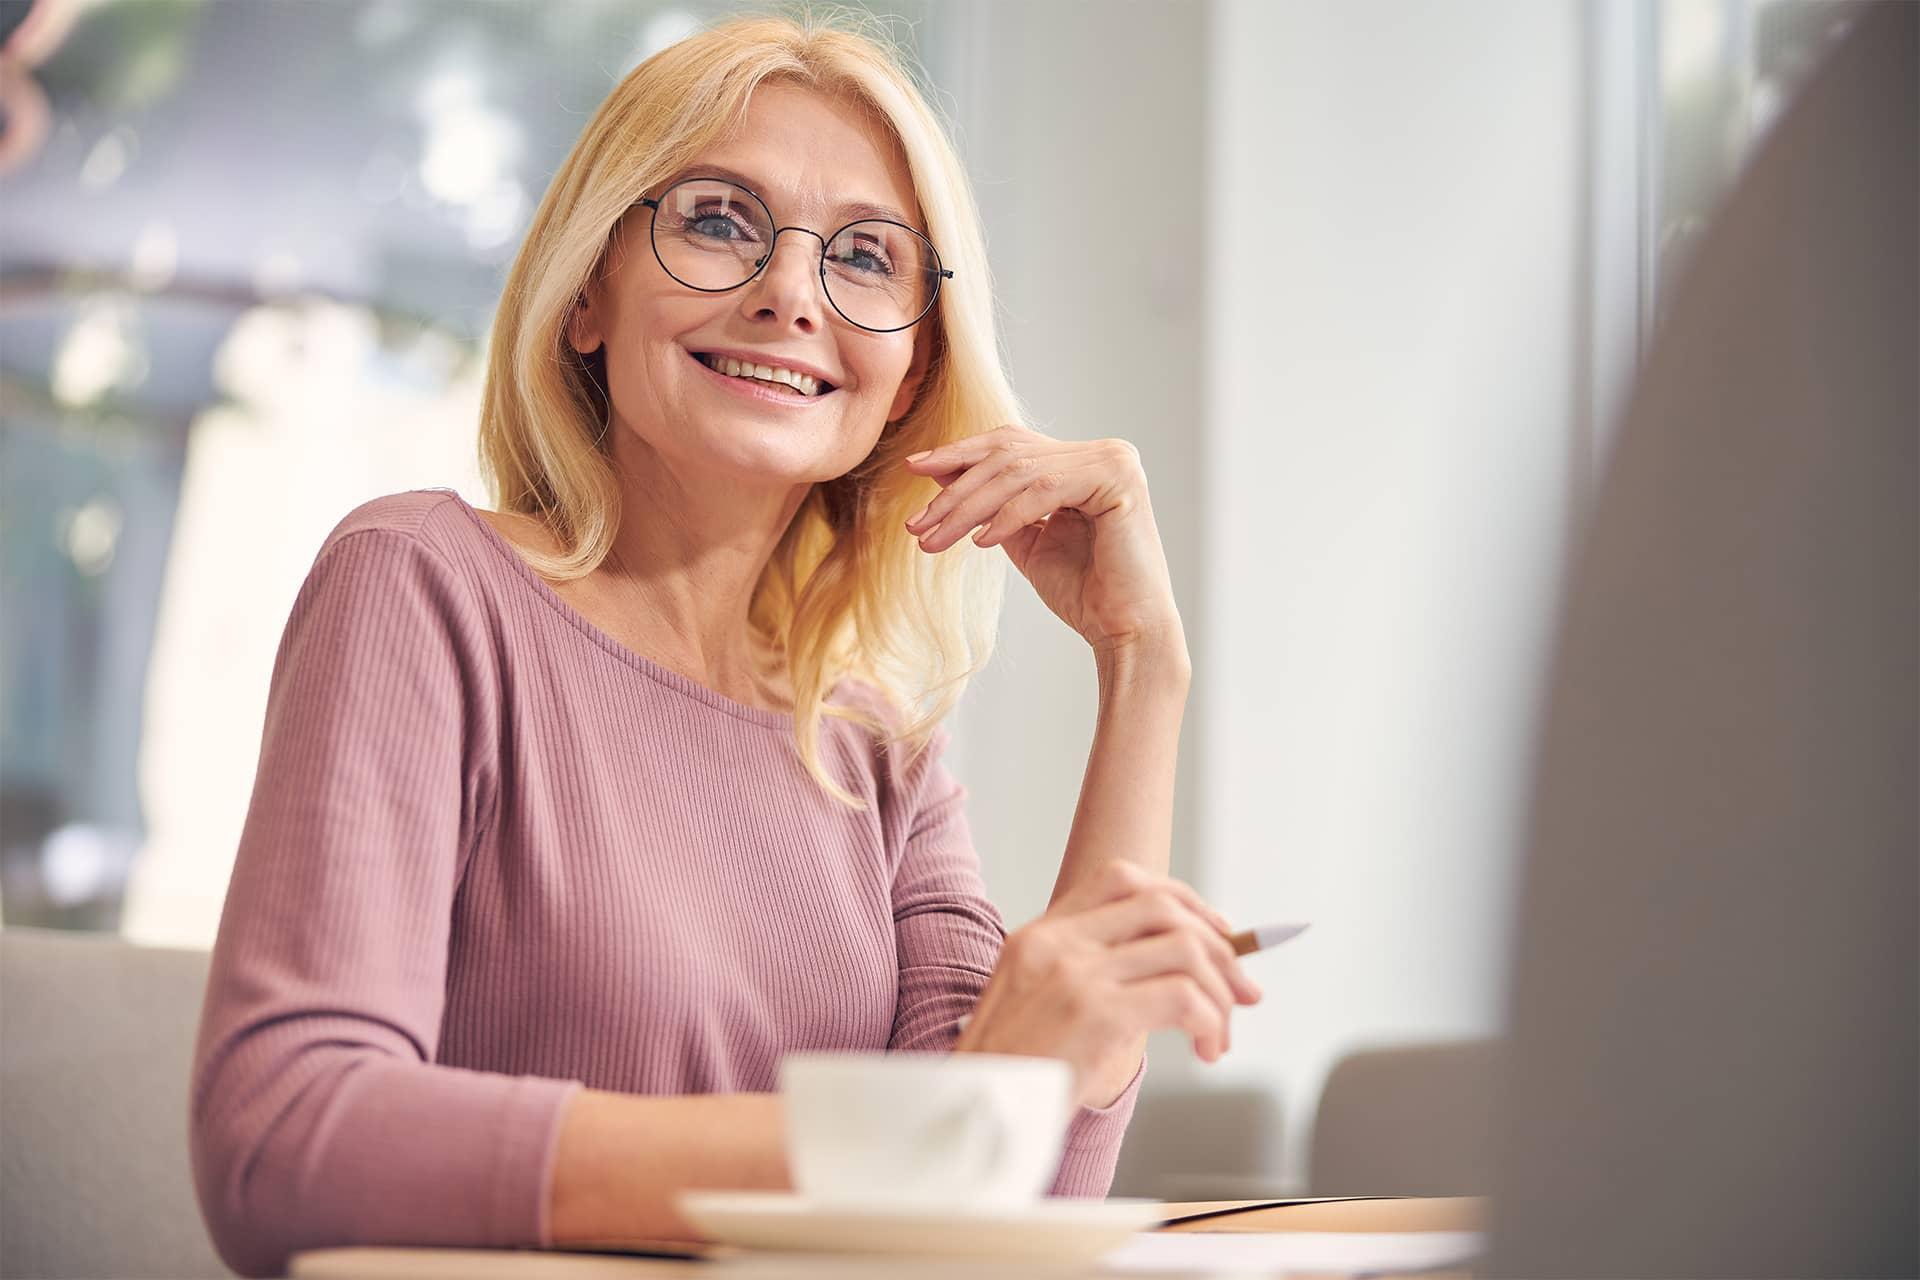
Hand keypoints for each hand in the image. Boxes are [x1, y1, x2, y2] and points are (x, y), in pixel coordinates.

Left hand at [903, 427, 1182, 654]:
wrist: (1125, 630)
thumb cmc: (1083, 591)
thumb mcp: (1025, 540)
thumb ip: (992, 505)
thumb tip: (941, 473)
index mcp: (1082, 461)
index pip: (1010, 444)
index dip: (959, 454)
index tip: (914, 468)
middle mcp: (1103, 453)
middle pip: (1009, 455)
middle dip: (956, 489)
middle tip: (917, 522)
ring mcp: (1114, 462)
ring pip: (1020, 472)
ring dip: (968, 508)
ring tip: (935, 540)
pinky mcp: (1118, 481)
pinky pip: (1043, 490)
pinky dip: (1007, 516)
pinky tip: (981, 542)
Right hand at [954, 862, 1263, 1107]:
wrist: (972, 1114)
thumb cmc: (1012, 1075)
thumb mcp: (1036, 1006)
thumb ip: (1088, 977)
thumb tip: (1173, 975)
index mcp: (1040, 934)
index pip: (1122, 879)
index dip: (1181, 897)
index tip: (1215, 931)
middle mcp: (1056, 942)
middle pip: (1163, 907)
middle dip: (1219, 946)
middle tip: (1243, 990)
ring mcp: (1074, 973)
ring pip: (1183, 950)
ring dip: (1221, 993)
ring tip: (1221, 1034)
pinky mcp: (1095, 1013)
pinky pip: (1182, 998)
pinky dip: (1209, 1022)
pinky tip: (1205, 1050)